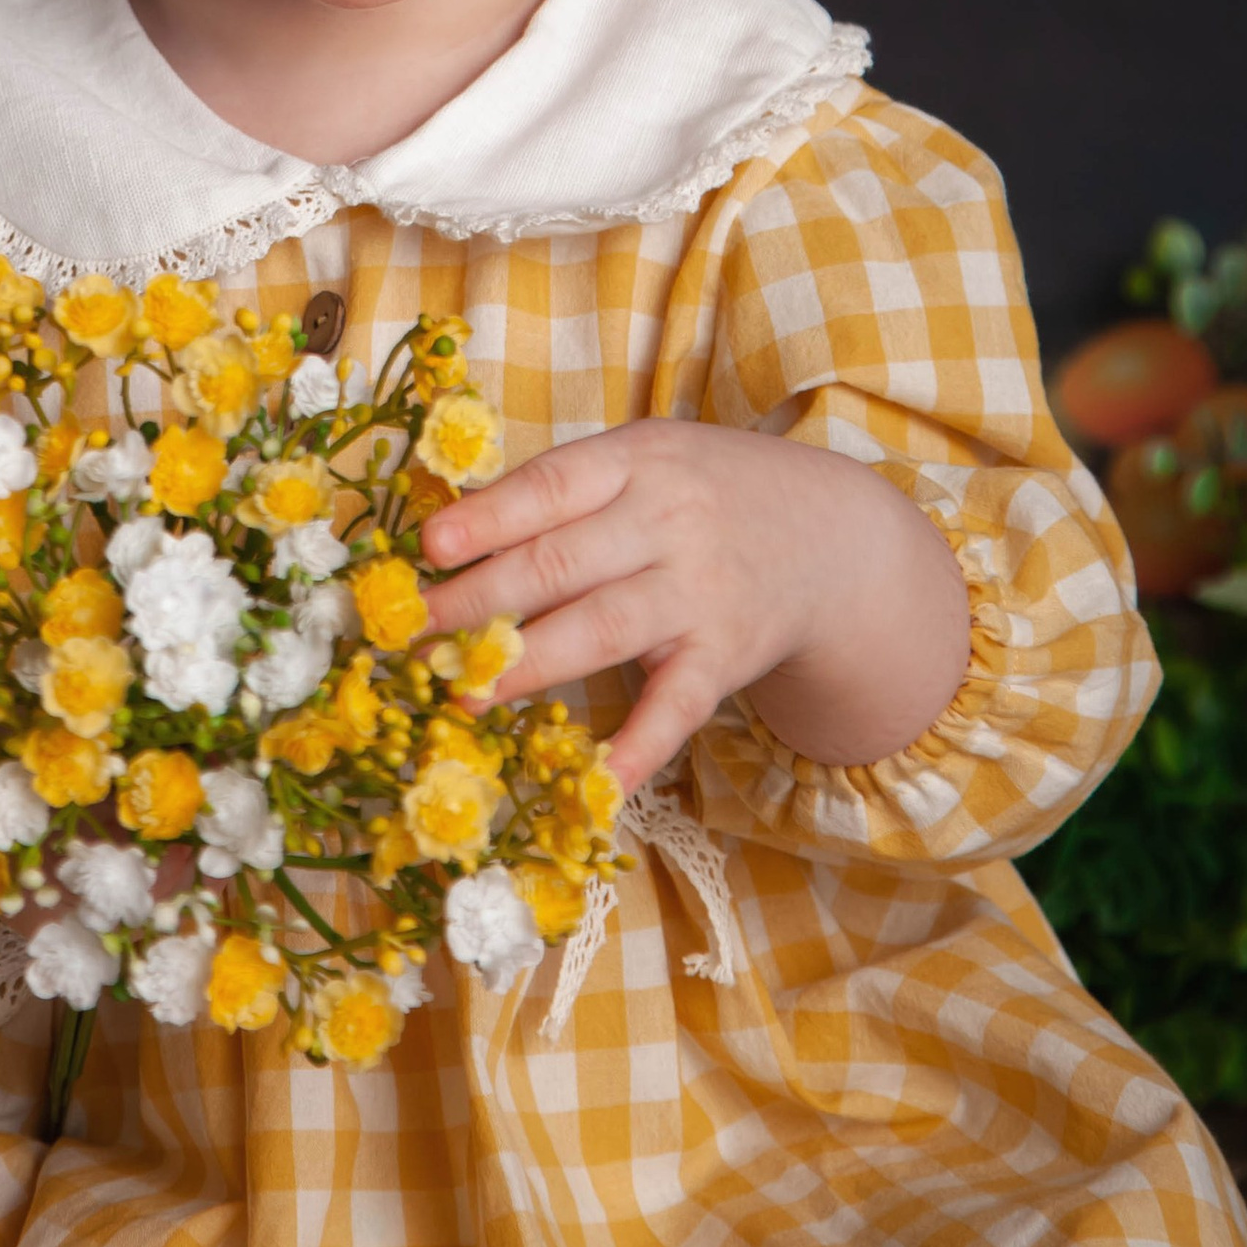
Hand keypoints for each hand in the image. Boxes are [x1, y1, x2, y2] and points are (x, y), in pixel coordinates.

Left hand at [419, 416, 972, 791]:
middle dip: (479, 602)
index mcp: (635, 462)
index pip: (550, 488)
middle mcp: (667, 522)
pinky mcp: (725, 656)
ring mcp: (699, 592)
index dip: (487, 519)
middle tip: (415, 633)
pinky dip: (639, 747)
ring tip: (465, 692)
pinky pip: (676, 706)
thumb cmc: (704, 493)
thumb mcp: (644, 463)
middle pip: (559, 564)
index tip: (428, 548)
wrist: (831, 537)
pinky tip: (598, 784)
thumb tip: (456, 538)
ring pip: (601, 630)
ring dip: (527, 666)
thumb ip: (566, 494)